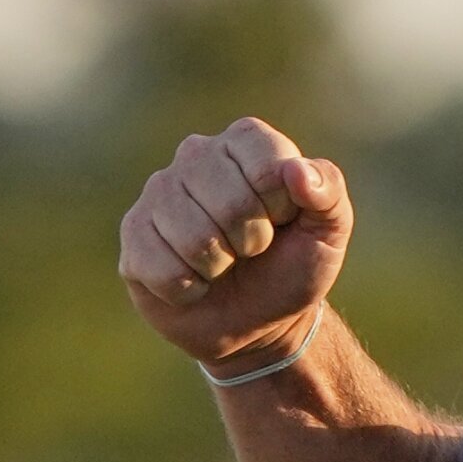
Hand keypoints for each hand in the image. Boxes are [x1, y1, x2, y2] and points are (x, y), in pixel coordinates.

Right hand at [119, 117, 351, 373]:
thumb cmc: (295, 265)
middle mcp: (197, 154)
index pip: (267, 166)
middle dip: (251, 240)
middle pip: (229, 202)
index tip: (283, 221)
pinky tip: (195, 281)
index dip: (281, 207)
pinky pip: (160, 267)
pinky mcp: (133, 232)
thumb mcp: (328, 231)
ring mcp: (158, 191)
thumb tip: (297, 171)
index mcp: (247, 141)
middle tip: (253, 248)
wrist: (258, 320)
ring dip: (219, 266)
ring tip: (224, 263)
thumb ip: (328, 193)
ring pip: (192, 237)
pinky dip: (188, 288)